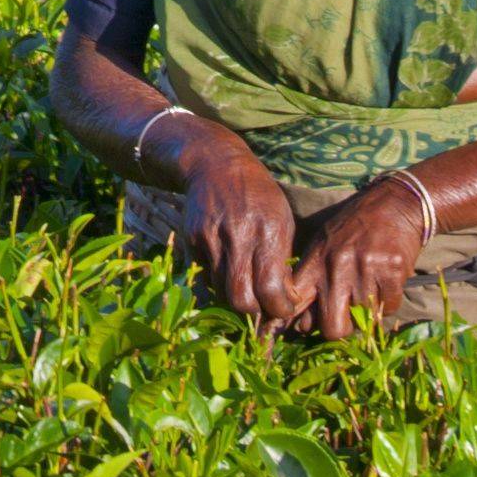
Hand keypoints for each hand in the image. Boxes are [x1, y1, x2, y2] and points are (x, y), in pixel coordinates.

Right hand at [157, 118, 308, 330]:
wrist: (215, 164)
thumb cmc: (259, 194)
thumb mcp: (282, 218)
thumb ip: (283, 258)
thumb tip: (285, 300)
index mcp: (269, 229)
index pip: (272, 289)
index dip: (279, 308)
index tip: (283, 308)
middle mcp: (239, 234)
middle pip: (241, 300)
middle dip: (254, 313)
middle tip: (263, 309)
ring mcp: (211, 238)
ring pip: (221, 293)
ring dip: (235, 300)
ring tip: (247, 291)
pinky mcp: (192, 240)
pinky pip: (204, 277)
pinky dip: (217, 284)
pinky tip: (227, 275)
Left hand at [296, 172, 434, 345]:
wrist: (395, 202)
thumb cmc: (356, 226)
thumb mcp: (324, 244)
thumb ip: (312, 280)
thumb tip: (302, 325)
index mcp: (315, 260)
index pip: (296, 304)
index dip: (301, 323)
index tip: (306, 327)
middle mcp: (337, 266)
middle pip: (332, 328)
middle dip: (342, 329)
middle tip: (348, 317)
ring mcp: (365, 269)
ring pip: (364, 319)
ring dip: (369, 311)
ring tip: (370, 288)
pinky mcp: (392, 272)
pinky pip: (388, 308)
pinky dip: (388, 302)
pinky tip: (386, 283)